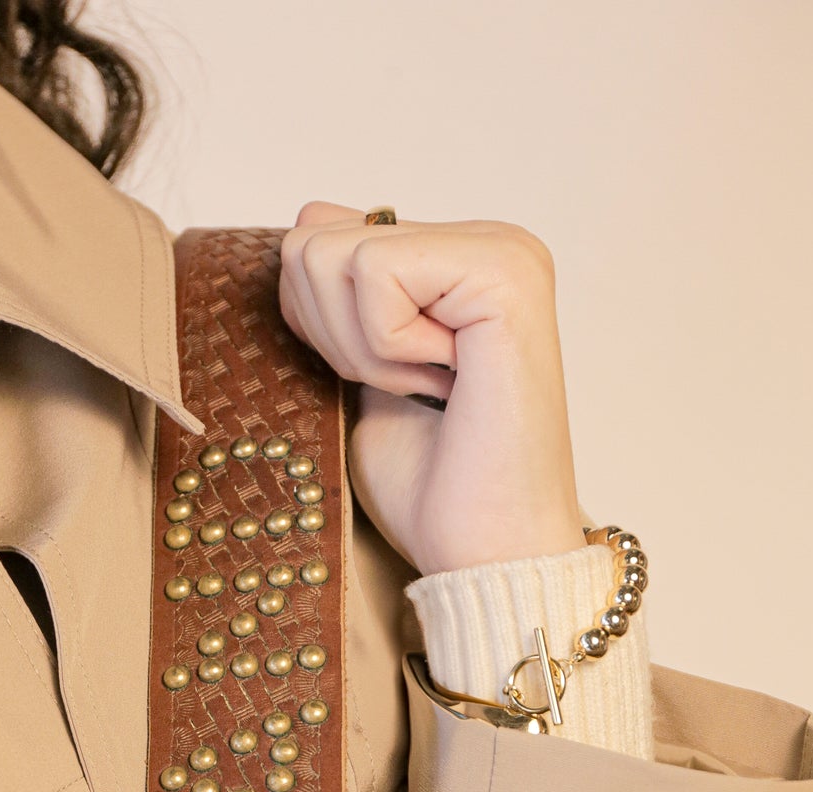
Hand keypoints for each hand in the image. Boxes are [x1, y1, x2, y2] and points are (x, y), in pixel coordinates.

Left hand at [279, 201, 586, 575]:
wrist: (487, 553)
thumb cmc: (434, 488)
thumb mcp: (361, 377)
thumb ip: (339, 300)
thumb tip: (309, 218)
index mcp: (457, 261)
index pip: (322, 236)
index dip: (319, 329)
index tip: (392, 385)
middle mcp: (488, 241)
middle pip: (313, 239)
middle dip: (334, 337)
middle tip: (411, 390)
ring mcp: (502, 249)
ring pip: (332, 252)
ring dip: (361, 348)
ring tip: (429, 388)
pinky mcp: (503, 270)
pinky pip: (371, 270)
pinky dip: (386, 347)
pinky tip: (445, 380)